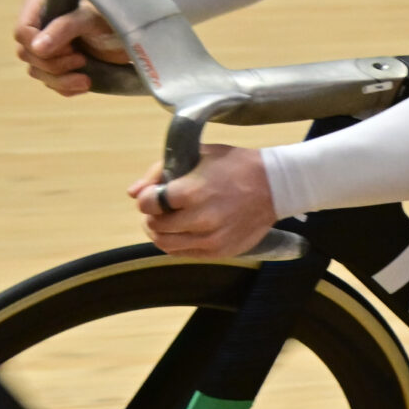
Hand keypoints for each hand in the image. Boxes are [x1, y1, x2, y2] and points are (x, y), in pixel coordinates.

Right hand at [13, 0, 127, 95]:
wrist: (138, 32)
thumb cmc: (115, 15)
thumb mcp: (90, 19)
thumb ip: (63, 29)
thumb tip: (35, 48)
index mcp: (40, 1)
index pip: (23, 32)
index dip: (40, 46)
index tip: (70, 48)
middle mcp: (40, 22)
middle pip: (27, 54)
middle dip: (54, 64)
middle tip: (81, 59)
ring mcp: (48, 44)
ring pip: (37, 71)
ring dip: (60, 79)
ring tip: (86, 79)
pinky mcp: (60, 63)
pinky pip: (51, 82)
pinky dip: (66, 87)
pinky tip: (85, 83)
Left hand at [128, 145, 275, 256]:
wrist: (274, 187)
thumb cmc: (233, 166)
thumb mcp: (197, 155)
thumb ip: (160, 171)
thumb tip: (133, 194)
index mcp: (193, 192)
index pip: (148, 204)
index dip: (148, 198)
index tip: (156, 194)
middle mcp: (201, 219)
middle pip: (154, 226)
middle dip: (154, 216)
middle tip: (164, 208)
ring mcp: (211, 239)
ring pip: (165, 244)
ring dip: (162, 232)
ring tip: (172, 221)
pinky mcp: (220, 251)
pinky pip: (184, 253)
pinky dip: (179, 243)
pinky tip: (187, 230)